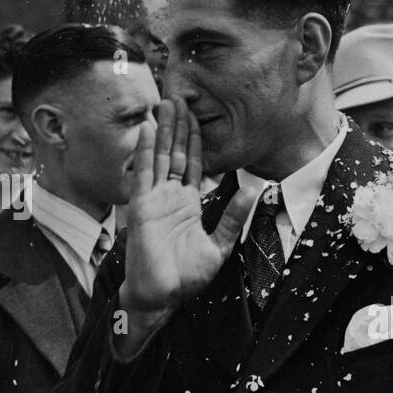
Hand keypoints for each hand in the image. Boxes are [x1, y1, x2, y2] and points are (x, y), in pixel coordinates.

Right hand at [118, 96, 262, 336]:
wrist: (162, 295)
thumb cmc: (185, 276)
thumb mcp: (219, 245)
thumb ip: (233, 218)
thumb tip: (252, 191)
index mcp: (187, 204)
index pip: (194, 165)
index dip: (197, 141)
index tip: (200, 117)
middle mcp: (169, 197)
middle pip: (176, 154)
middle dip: (179, 126)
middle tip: (181, 97)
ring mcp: (154, 199)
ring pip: (160, 156)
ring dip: (163, 130)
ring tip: (166, 103)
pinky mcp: (141, 206)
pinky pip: (144, 173)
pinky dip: (147, 150)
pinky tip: (150, 130)